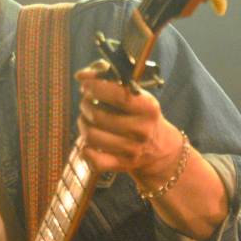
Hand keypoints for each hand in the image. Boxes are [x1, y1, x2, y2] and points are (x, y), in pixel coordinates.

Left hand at [75, 60, 183, 189]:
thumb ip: (108, 76)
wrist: (159, 148)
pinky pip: (94, 160)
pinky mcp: (122, 165)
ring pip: (91, 136)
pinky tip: (90, 142)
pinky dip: (86, 150)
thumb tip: (81, 76)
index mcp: (148, 108)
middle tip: (86, 102)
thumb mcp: (134, 92)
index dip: (97, 88)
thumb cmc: (139, 113)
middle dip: (85, 105)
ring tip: (87, 119)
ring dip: (83, 123)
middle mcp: (142, 130)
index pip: (119, 96)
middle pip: (98, 116)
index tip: (86, 85)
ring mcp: (132, 150)